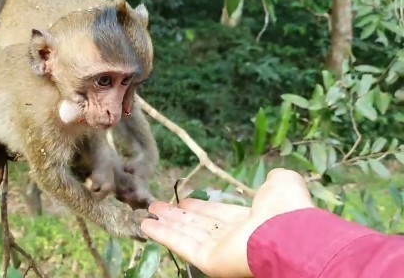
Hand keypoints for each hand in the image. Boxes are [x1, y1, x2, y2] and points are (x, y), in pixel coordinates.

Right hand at [141, 168, 314, 277]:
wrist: (289, 236)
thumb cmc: (286, 209)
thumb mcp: (283, 184)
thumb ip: (275, 180)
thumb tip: (275, 175)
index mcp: (250, 219)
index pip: (219, 214)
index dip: (201, 208)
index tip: (184, 200)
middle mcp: (233, 236)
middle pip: (199, 225)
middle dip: (179, 215)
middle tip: (159, 205)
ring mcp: (220, 250)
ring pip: (187, 234)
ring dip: (167, 223)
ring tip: (148, 212)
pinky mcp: (209, 261)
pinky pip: (182, 245)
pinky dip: (163, 235)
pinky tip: (147, 224)